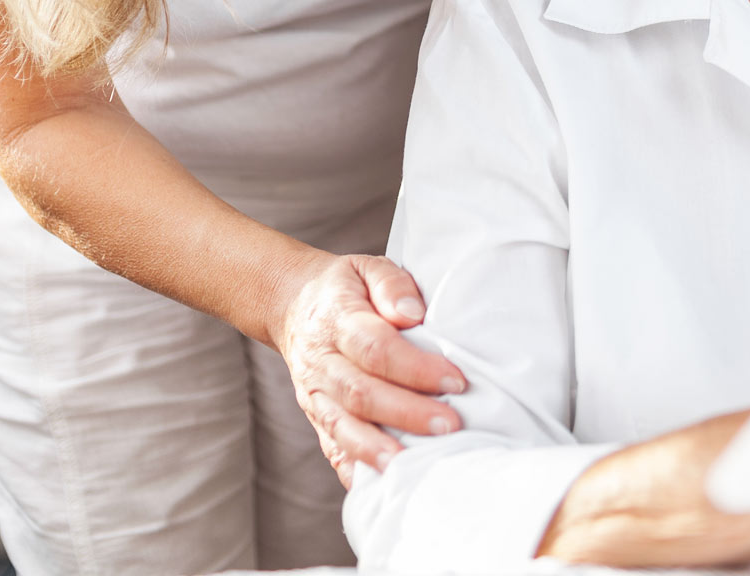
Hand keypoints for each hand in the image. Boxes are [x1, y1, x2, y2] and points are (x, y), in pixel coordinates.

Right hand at [270, 248, 468, 486]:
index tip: (456, 380)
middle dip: (408, 413)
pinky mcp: (315, 414)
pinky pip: (331, 446)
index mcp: (337, 320)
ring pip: (343, 426)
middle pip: (362, 393)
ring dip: (378, 448)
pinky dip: (353, 468)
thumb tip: (412, 313)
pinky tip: (380, 483)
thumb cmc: (345, 287)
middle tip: (451, 424)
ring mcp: (314, 392)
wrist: (292, 303)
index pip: (376, 349)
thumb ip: (391, 284)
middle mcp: (321, 361)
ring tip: (413, 464)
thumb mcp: (367, 267)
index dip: (416, 368)